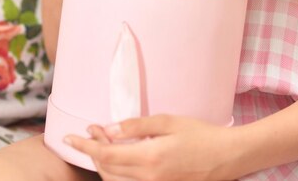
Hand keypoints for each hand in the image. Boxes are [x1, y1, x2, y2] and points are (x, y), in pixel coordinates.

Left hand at [65, 114, 238, 180]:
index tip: (70, 137)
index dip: (86, 146)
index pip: (106, 154)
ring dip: (102, 164)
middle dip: (92, 151)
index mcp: (150, 159)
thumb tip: (109, 129)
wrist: (226, 158)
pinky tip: (117, 160)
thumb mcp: (169, 122)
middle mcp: (148, 179)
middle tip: (89, 132)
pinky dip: (116, 174)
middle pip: (107, 170)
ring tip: (100, 144)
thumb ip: (137, 126)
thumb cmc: (200, 135)